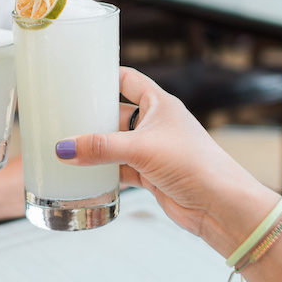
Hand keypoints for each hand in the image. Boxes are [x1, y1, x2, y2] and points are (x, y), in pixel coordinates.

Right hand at [55, 67, 270, 245]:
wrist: (219, 204)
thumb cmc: (194, 164)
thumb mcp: (142, 149)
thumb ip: (101, 148)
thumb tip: (64, 148)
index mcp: (160, 104)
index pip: (128, 79)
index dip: (105, 76)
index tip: (79, 77)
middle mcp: (156, 124)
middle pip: (117, 114)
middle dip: (93, 117)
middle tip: (62, 116)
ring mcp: (153, 150)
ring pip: (116, 144)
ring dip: (96, 148)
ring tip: (66, 146)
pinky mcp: (151, 174)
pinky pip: (120, 168)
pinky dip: (104, 171)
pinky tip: (85, 174)